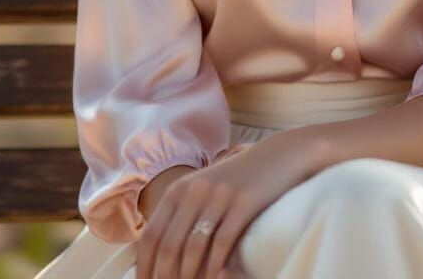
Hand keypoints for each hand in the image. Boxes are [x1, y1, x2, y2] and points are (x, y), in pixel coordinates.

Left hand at [135, 129, 319, 278]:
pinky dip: (214, 267)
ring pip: (193, 247)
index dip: (144, 266)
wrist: (278, 156)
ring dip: (188, 276)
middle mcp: (195, 190)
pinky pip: (222, 243)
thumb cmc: (238, 181)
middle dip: (164, 276)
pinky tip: (214, 278)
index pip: (151, 235)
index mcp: (179, 190)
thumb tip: (160, 256)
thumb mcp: (204, 190)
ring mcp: (219, 195)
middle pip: (169, 245)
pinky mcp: (244, 202)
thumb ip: (182, 215)